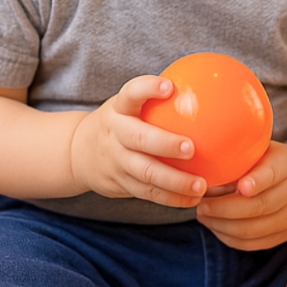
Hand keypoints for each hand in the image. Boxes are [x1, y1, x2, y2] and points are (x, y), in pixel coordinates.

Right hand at [70, 75, 207, 207]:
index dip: (147, 88)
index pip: (131, 93)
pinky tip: (192, 199)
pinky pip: (147, 193)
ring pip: (145, 172)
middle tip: (191, 148)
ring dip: (174, 181)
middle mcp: (115, 134)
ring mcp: (116, 161)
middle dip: (164, 144)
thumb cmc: (121, 122)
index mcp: (119, 109)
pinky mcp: (120, 184)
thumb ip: (157, 100)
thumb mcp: (128, 106)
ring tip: (200, 185)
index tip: (169, 87)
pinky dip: (171, 198)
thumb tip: (208, 88)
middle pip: (139, 138)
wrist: (78, 152)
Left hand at [194, 141, 286, 249]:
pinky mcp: (281, 237)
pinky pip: (252, 243)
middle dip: (225, 208)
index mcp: (286, 165)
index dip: (257, 181)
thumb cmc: (273, 161)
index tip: (240, 186)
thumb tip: (205, 165)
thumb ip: (242, 154)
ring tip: (202, 214)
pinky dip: (228, 237)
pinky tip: (214, 226)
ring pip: (252, 229)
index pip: (273, 174)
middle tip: (201, 203)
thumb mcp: (264, 149)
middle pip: (259, 206)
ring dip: (222, 225)